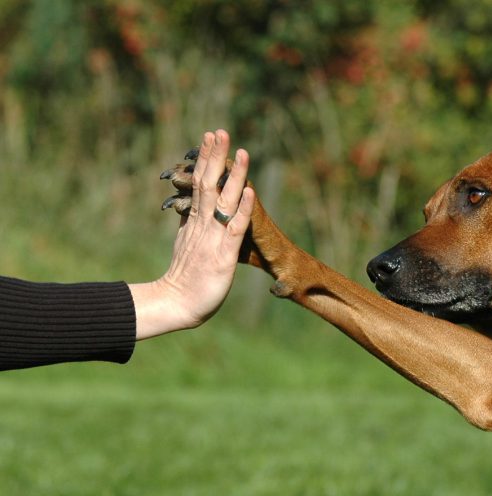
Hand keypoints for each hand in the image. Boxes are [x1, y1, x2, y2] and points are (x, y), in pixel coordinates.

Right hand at [130, 129, 254, 339]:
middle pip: (208, 183)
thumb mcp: (185, 245)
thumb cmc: (185, 279)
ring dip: (232, 174)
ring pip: (222, 199)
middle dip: (214, 156)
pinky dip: (242, 209)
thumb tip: (185, 207)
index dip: (205, 160)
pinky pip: (234, 228)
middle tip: (220, 131)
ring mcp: (213, 238)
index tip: (209, 137)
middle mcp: (203, 225)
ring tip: (239, 150)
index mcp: (194, 222)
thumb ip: (187, 225)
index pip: (200, 184)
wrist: (178, 304)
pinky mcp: (223, 255)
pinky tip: (249, 191)